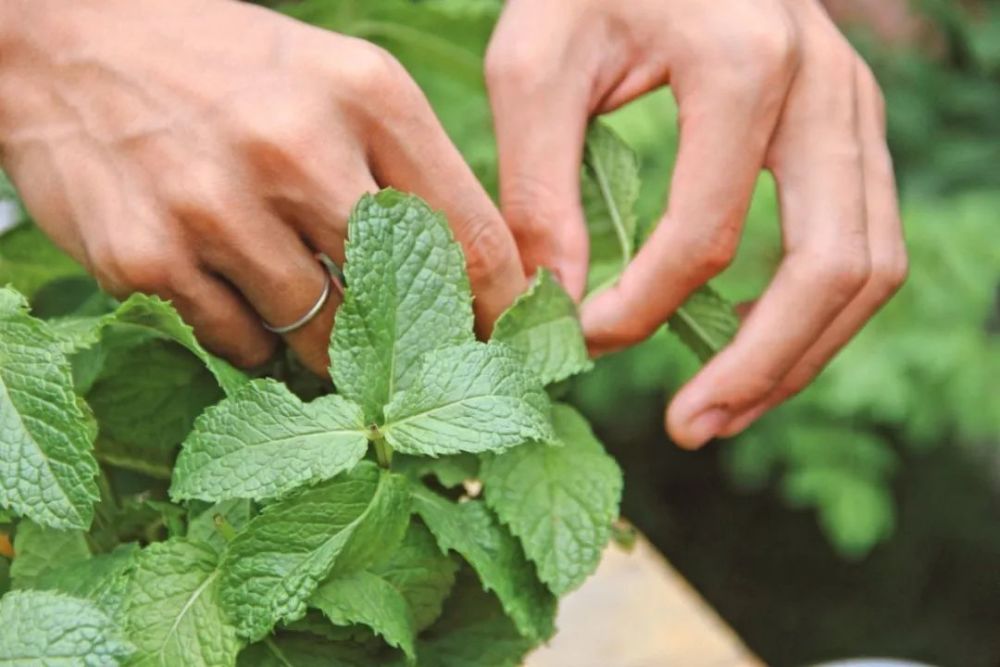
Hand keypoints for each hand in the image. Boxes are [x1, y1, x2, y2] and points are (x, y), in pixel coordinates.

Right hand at [0, 0, 524, 373]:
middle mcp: (295, 150)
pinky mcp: (146, 260)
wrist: (68, 39)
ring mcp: (215, 208)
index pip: (471, 236)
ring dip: (329, 346)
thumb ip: (410, 169)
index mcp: (366, 97)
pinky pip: (241, 345)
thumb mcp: (338, 82)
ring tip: (313, 312)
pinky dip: (256, 340)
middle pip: (398, 300)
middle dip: (416, 345)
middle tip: (414, 358)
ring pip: (318, 336)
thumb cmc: (229, 72)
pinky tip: (242, 296)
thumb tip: (475, 278)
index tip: (508, 345)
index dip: (501, 309)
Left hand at [486, 0, 907, 447]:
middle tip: (691, 428)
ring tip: (726, 412)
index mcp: (743, 64)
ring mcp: (854, 107)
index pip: (706, 237)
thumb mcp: (535, 63)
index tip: (584, 340)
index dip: (643, 311)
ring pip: (869, 266)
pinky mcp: (852, 128)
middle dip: (759, 367)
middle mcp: (824, 86)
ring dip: (801, 355)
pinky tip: (759, 350)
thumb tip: (557, 303)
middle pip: (828, 267)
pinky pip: (865, 241)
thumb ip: (540, 184)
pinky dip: (819, 312)